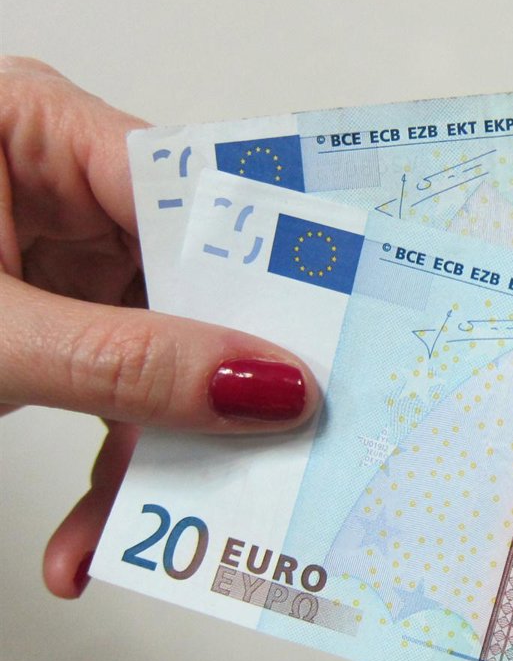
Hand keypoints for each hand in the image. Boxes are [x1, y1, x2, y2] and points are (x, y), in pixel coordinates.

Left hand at [0, 58, 318, 597]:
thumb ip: (127, 363)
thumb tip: (265, 386)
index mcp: (38, 129)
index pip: (199, 190)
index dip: (271, 268)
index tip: (326, 341)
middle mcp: (58, 184)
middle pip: (189, 284)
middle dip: (208, 390)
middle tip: (265, 450)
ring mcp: (55, 257)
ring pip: (157, 351)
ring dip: (149, 453)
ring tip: (141, 527)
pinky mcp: (48, 320)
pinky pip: (115, 384)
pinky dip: (106, 461)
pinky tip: (91, 531)